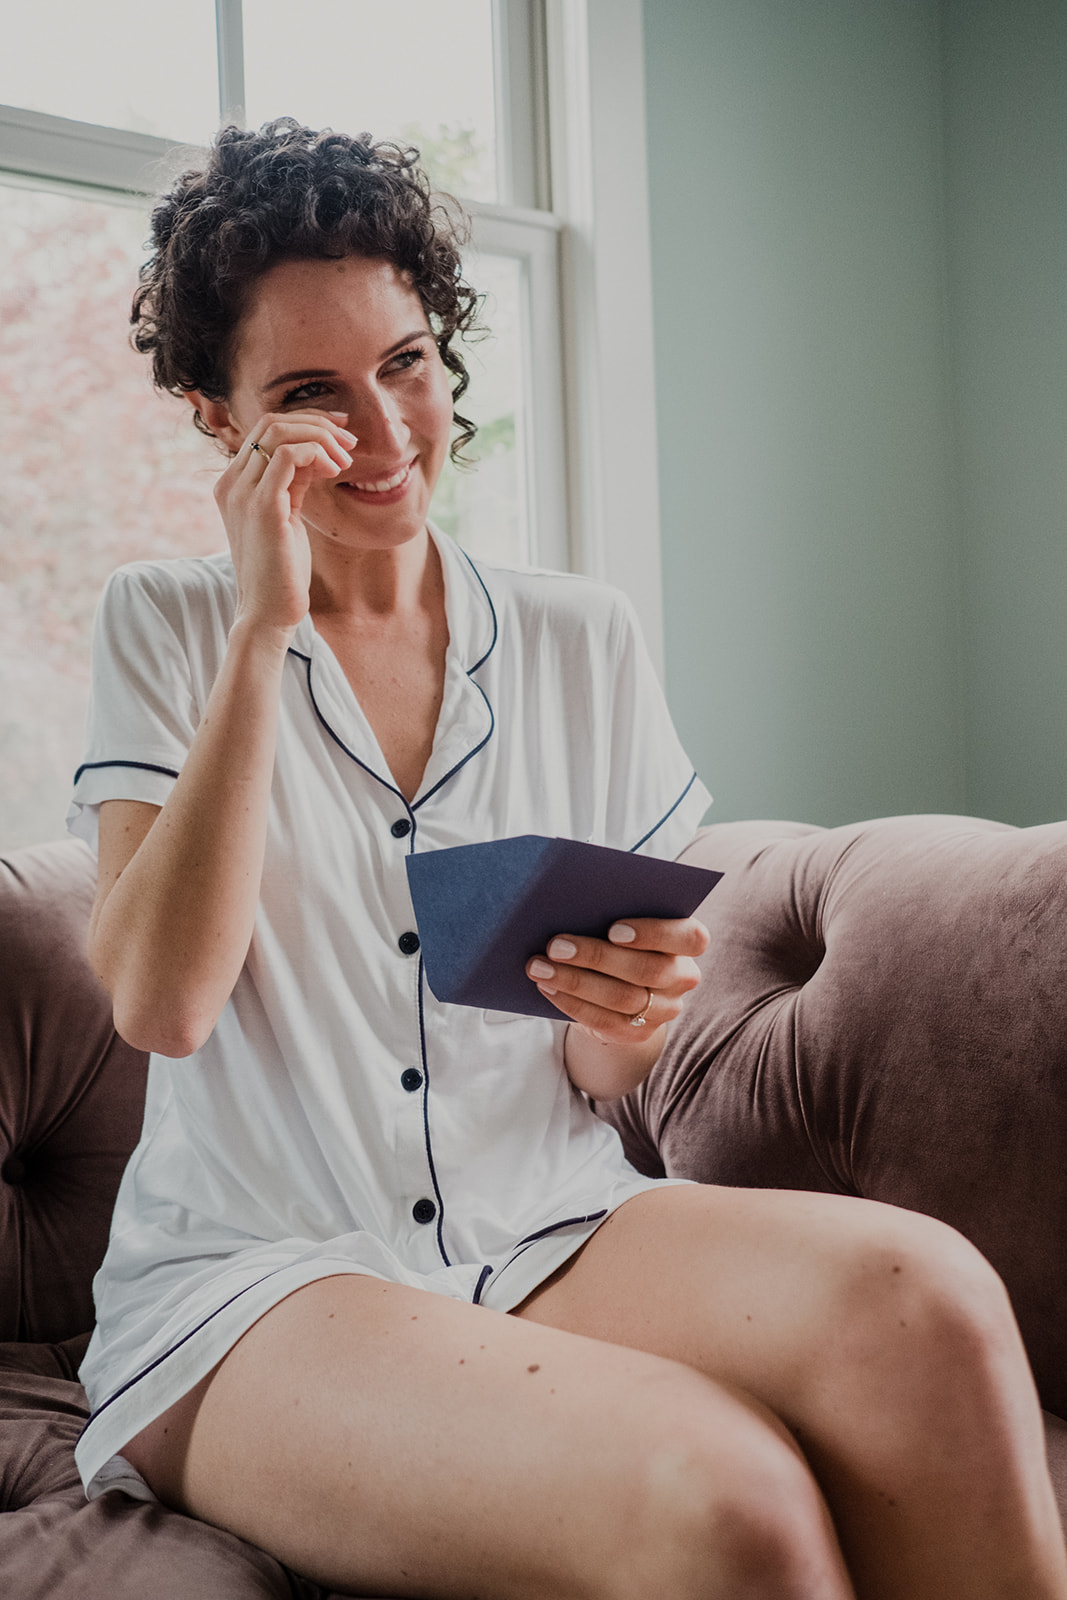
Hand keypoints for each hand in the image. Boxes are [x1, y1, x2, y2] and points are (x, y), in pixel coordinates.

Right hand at [214, 409, 357, 635]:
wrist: (267, 612)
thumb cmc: (281, 571)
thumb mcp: (286, 516)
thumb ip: (292, 483)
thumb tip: (315, 455)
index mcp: (233, 483)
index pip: (265, 429)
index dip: (306, 422)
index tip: (339, 433)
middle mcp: (231, 482)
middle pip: (272, 422)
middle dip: (318, 423)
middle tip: (350, 442)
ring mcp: (243, 493)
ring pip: (280, 432)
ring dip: (321, 438)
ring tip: (345, 461)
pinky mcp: (262, 507)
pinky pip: (288, 456)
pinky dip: (317, 454)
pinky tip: (334, 471)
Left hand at [525, 916, 708, 1045]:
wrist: (618, 986)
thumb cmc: (617, 938)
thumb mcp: (623, 920)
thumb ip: (612, 909)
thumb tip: (572, 898)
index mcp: (687, 941)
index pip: (690, 938)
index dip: (654, 933)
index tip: (613, 929)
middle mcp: (682, 977)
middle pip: (647, 970)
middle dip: (596, 956)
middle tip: (555, 945)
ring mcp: (663, 1010)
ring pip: (621, 998)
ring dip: (574, 981)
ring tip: (539, 967)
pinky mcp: (638, 1032)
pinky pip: (604, 1021)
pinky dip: (571, 1003)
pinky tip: (547, 987)